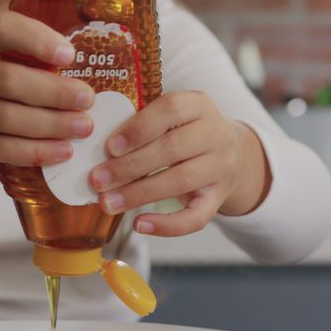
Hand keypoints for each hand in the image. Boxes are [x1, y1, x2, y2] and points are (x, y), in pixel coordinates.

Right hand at [0, 10, 96, 183]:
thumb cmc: (2, 91)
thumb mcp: (14, 63)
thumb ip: (39, 57)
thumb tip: (93, 60)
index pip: (0, 27)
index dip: (37, 40)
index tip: (70, 56)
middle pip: (8, 79)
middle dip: (55, 92)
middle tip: (88, 101)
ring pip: (6, 117)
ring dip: (51, 125)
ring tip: (83, 128)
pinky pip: (0, 148)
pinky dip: (35, 152)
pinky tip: (62, 152)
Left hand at [88, 91, 270, 236]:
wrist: (233, 154)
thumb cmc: (186, 132)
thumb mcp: (172, 117)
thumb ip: (143, 124)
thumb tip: (98, 149)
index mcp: (198, 105)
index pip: (170, 109)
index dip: (138, 128)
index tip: (110, 147)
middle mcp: (215, 134)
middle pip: (172, 149)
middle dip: (129, 166)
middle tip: (98, 180)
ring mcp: (221, 167)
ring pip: (179, 181)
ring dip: (139, 194)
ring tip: (108, 202)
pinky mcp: (219, 198)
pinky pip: (196, 217)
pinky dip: (167, 226)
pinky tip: (140, 224)